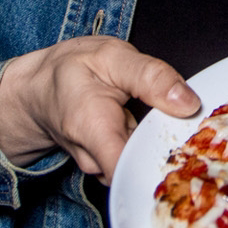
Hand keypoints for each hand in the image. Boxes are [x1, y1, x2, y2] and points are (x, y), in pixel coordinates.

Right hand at [0, 36, 198, 181]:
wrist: (38, 91)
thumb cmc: (72, 70)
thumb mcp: (111, 56)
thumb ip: (150, 76)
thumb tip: (189, 104)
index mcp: (94, 128)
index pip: (127, 171)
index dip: (159, 167)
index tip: (187, 151)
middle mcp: (95, 158)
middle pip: (142, 171)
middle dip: (169, 152)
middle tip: (186, 125)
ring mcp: (100, 168)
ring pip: (141, 168)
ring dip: (159, 149)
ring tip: (166, 121)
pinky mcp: (107, 169)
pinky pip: (135, 165)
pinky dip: (149, 149)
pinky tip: (153, 130)